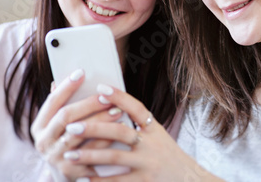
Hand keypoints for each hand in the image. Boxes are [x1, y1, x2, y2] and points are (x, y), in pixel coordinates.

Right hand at [31, 69, 122, 180]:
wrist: (68, 177)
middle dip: (89, 104)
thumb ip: (61, 105)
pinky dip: (106, 141)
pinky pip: (91, 153)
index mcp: (39, 127)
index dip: (66, 87)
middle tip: (108, 96)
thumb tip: (58, 80)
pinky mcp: (70, 172)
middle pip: (66, 116)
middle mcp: (43, 142)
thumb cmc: (67, 142)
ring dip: (101, 121)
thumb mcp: (58, 126)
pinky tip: (119, 132)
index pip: (52, 102)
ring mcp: (55, 158)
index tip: (81, 72)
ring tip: (118, 110)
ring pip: (80, 134)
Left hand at [60, 84, 223, 181]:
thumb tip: (111, 110)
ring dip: (89, 155)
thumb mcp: (159, 138)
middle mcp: (152, 144)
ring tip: (70, 154)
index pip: (136, 108)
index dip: (119, 97)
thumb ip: (139, 127)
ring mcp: (148, 164)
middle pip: (120, 131)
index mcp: (155, 129)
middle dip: (94, 127)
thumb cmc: (168, 158)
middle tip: (72, 125)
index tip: (100, 88)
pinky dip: (98, 181)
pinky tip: (83, 178)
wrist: (190, 181)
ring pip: (114, 157)